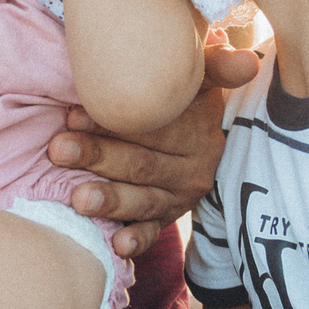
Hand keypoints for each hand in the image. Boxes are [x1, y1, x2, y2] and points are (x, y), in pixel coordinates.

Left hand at [50, 48, 258, 256]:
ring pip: (143, 199)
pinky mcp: (166, 219)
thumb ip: (218, 65)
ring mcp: (179, 197)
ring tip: (78, 199)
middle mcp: (193, 167)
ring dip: (110, 200)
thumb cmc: (185, 93)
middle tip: (58, 150)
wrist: (198, 132)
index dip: (113, 122)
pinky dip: (136, 241)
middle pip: (142, 164)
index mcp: (201, 130)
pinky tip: (117, 246)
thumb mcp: (203, 76)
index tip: (73, 114)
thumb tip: (249, 62)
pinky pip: (152, 232)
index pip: (156, 127)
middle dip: (97, 156)